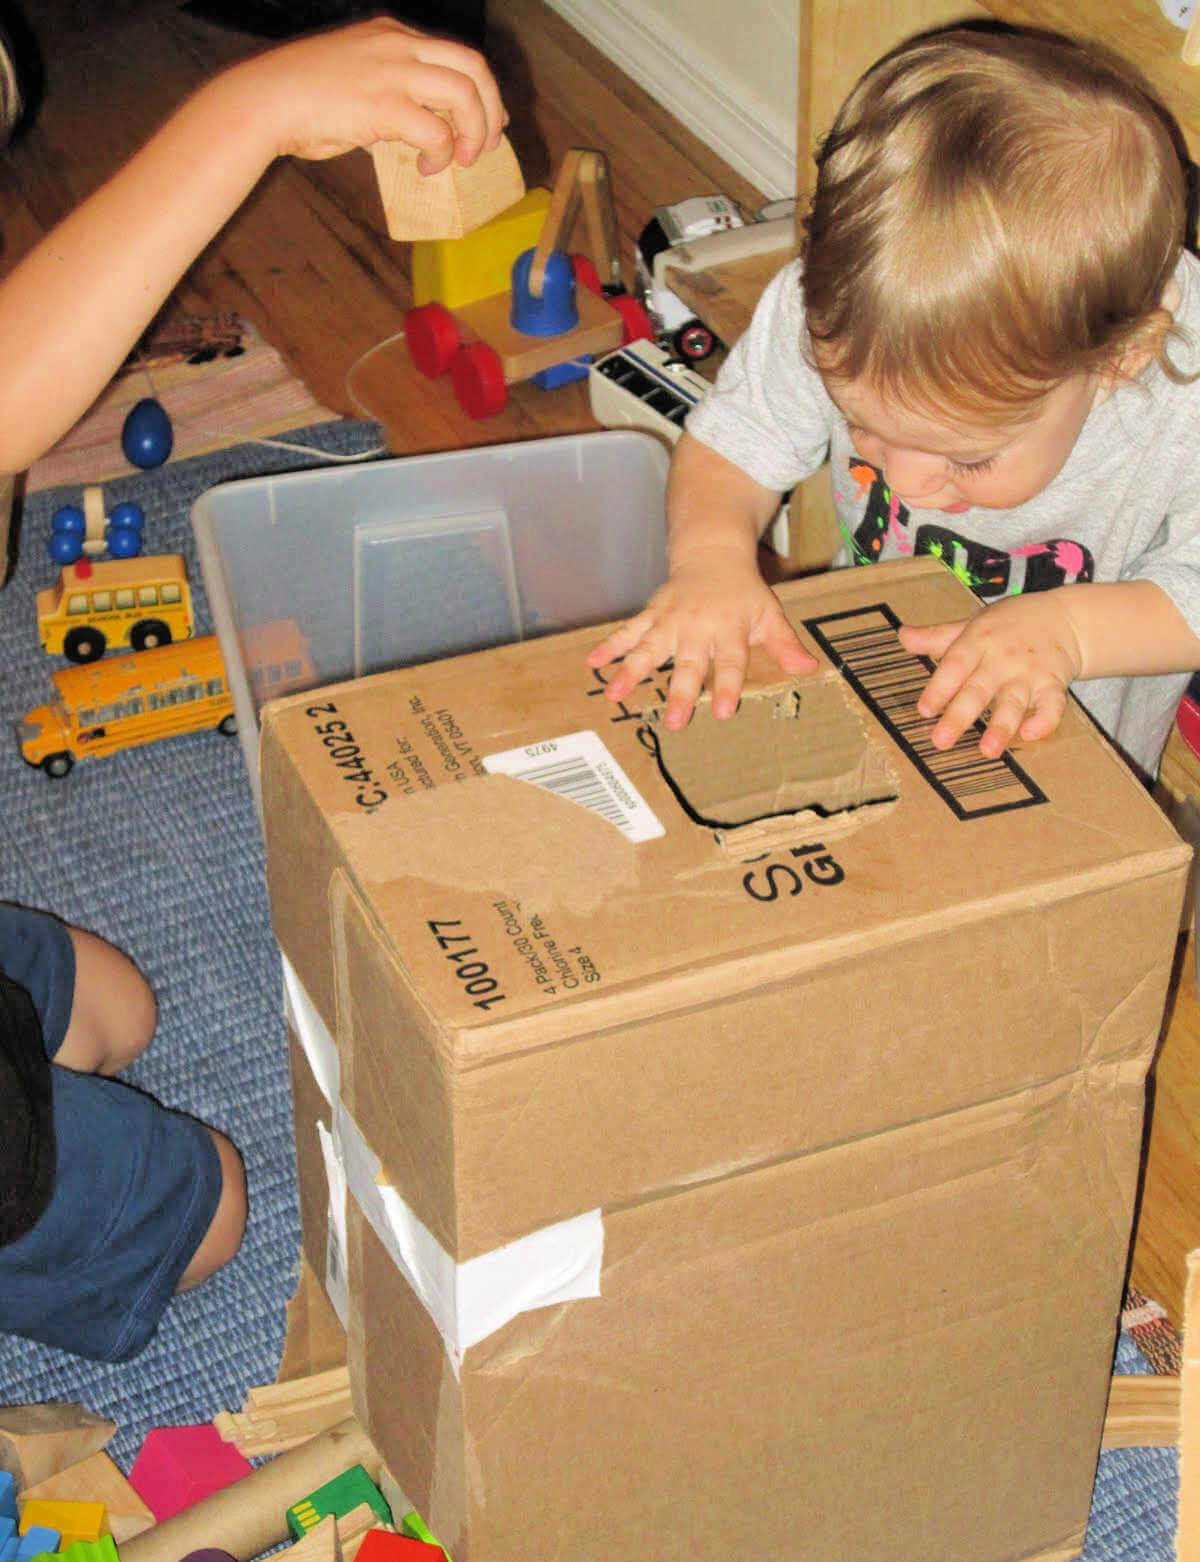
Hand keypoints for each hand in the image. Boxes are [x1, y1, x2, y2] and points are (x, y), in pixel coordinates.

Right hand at [217, 17, 507, 171]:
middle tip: (490, 143)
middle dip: (491, 107)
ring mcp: (392, 72)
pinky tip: (427, 168)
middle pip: (473, 65)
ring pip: (465, 93)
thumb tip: (408, 133)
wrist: (265, 101)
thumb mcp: (351, 80)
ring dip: (475, 131)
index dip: (481, 88)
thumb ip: (385, 96)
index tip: (487, 118)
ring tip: (465, 160)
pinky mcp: (385, 105)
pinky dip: (442, 155)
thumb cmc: (299, 100)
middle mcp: (398, 44)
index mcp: (390, 34)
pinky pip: (437, 132)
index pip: (454, 52)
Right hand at [587, 546, 817, 728]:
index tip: (722, 713)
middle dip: (680, 692)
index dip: (727, 686)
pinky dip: (609, 646)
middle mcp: (696, 627)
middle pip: (688, 663)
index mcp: (729, 629)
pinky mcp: (650, 615)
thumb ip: (785, 645)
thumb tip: (811, 670)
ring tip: (614, 694)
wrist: (712, 553)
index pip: (730, 661)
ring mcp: (669, 621)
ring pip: (649, 648)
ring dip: (631, 671)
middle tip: (674, 722)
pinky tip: (591, 663)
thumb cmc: (743, 593)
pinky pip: (627, 631)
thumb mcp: (769, 615)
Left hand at [898, 593, 1083, 757]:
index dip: (940, 688)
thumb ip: (938, 636)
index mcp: (979, 641)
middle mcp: (1002, 659)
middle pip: (978, 690)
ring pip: (1013, 702)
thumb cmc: (1011, 625)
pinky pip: (1052, 705)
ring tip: (988, 751)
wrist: (1066, 618)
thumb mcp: (973, 624)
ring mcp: (1029, 673)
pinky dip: (1044, 720)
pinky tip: (1030, 735)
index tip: (924, 710)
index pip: (955, 665)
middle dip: (960, 716)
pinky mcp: (1054, 684)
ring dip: (1001, 727)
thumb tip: (902, 636)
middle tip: (941, 741)